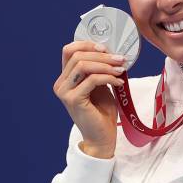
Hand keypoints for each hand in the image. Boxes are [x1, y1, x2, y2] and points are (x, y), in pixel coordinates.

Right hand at [53, 41, 125, 157]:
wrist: (101, 137)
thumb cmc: (102, 112)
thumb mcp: (100, 85)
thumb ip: (98, 69)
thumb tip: (110, 51)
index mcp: (65, 78)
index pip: (69, 51)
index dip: (87, 44)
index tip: (106, 48)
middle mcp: (61, 83)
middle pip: (77, 56)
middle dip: (102, 55)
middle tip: (120, 58)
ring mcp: (65, 92)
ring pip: (83, 66)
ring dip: (106, 65)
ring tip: (121, 69)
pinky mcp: (73, 100)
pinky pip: (92, 80)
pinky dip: (108, 77)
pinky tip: (119, 82)